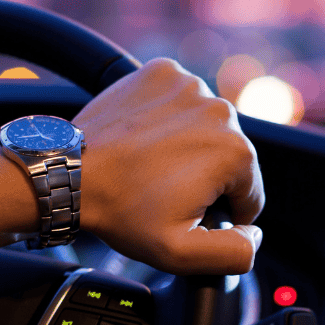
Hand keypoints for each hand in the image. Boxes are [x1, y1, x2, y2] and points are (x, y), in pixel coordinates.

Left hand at [0, 58, 263, 273]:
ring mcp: (190, 84)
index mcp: (235, 152)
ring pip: (205, 126)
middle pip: (229, 156)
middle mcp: (220, 110)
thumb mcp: (182, 253)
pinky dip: (168, 116)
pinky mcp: (162, 71)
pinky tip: (145, 137)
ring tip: (150, 164)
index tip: (184, 210)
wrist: (70, 173)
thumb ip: (235, 252)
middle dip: (204, 176)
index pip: (249, 193)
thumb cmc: (122, 211)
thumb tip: (255, 233)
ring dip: (188, 144)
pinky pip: (180, 99)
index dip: (220, 212)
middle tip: (162, 190)